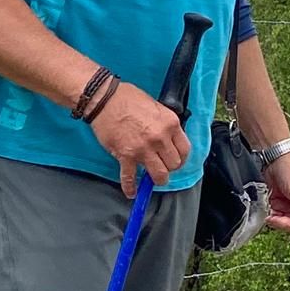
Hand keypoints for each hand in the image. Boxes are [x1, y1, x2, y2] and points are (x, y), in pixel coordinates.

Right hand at [89, 81, 191, 196]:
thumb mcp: (156, 105)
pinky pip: (130, 178)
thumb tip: (168, 138)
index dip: (180, 158)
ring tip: (152, 178)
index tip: (175, 160)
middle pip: (174, 165)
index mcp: (170, 124)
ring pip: (159, 175)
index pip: (185, 150)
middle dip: (168, 168)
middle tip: (162, 166)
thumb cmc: (127, 98)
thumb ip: (165, 124)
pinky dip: (130, 188)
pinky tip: (131, 192)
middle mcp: (160, 138)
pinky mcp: (126, 156)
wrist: (104, 99)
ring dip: (156, 179)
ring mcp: (143, 149)